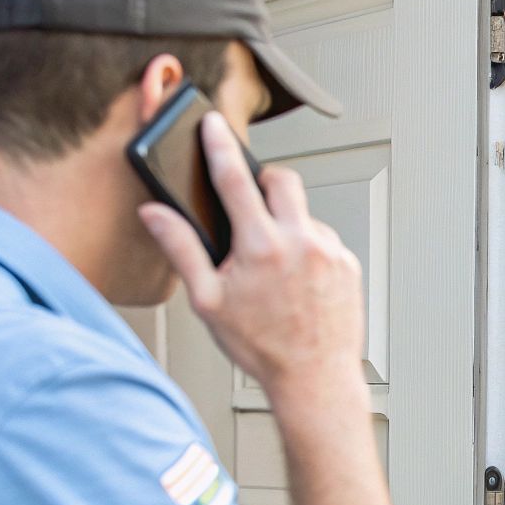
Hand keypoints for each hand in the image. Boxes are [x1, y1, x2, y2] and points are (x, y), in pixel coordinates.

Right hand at [139, 112, 365, 401]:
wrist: (315, 379)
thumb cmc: (261, 347)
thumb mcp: (208, 302)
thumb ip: (181, 250)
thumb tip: (154, 215)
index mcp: (260, 246)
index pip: (234, 179)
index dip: (219, 146)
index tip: (213, 124)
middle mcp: (300, 241)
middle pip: (282, 180)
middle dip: (264, 183)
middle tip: (250, 207)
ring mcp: (330, 251)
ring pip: (304, 214)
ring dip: (287, 225)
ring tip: (275, 268)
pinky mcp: (349, 264)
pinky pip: (324, 240)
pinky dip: (308, 249)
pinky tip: (298, 281)